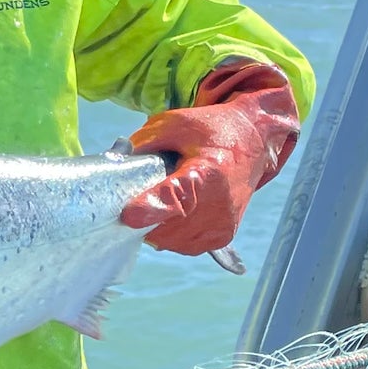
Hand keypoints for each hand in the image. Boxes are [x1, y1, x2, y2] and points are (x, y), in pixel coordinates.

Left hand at [118, 61, 299, 256]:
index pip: (177, 198)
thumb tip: (115, 160)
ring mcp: (223, 224)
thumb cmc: (210, 130)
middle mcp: (220, 203)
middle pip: (169, 226)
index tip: (129, 216)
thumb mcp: (175, 123)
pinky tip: (175, 213)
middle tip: (139, 198)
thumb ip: (144, 143)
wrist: (252, 143)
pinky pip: (185, 245)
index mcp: (208, 171)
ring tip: (163, 201)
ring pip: (172, 241)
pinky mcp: (223, 236)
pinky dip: (173, 234)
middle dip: (145, 217)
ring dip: (157, 228)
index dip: (151, 208)